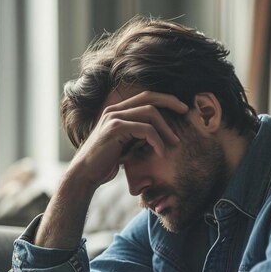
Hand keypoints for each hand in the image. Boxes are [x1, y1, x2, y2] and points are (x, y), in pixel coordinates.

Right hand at [73, 91, 188, 186]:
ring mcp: (114, 118)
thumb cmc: (105, 163)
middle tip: (185, 111)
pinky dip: (157, 141)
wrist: (85, 174)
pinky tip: (161, 153)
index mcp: (116, 111)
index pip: (145, 97)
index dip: (165, 98)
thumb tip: (159, 133)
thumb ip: (138, 136)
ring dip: (166, 128)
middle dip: (170, 102)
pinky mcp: (115, 129)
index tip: (180, 108)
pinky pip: (145, 130)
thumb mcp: (125, 145)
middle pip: (149, 97)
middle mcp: (114, 110)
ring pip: (150, 113)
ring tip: (175, 143)